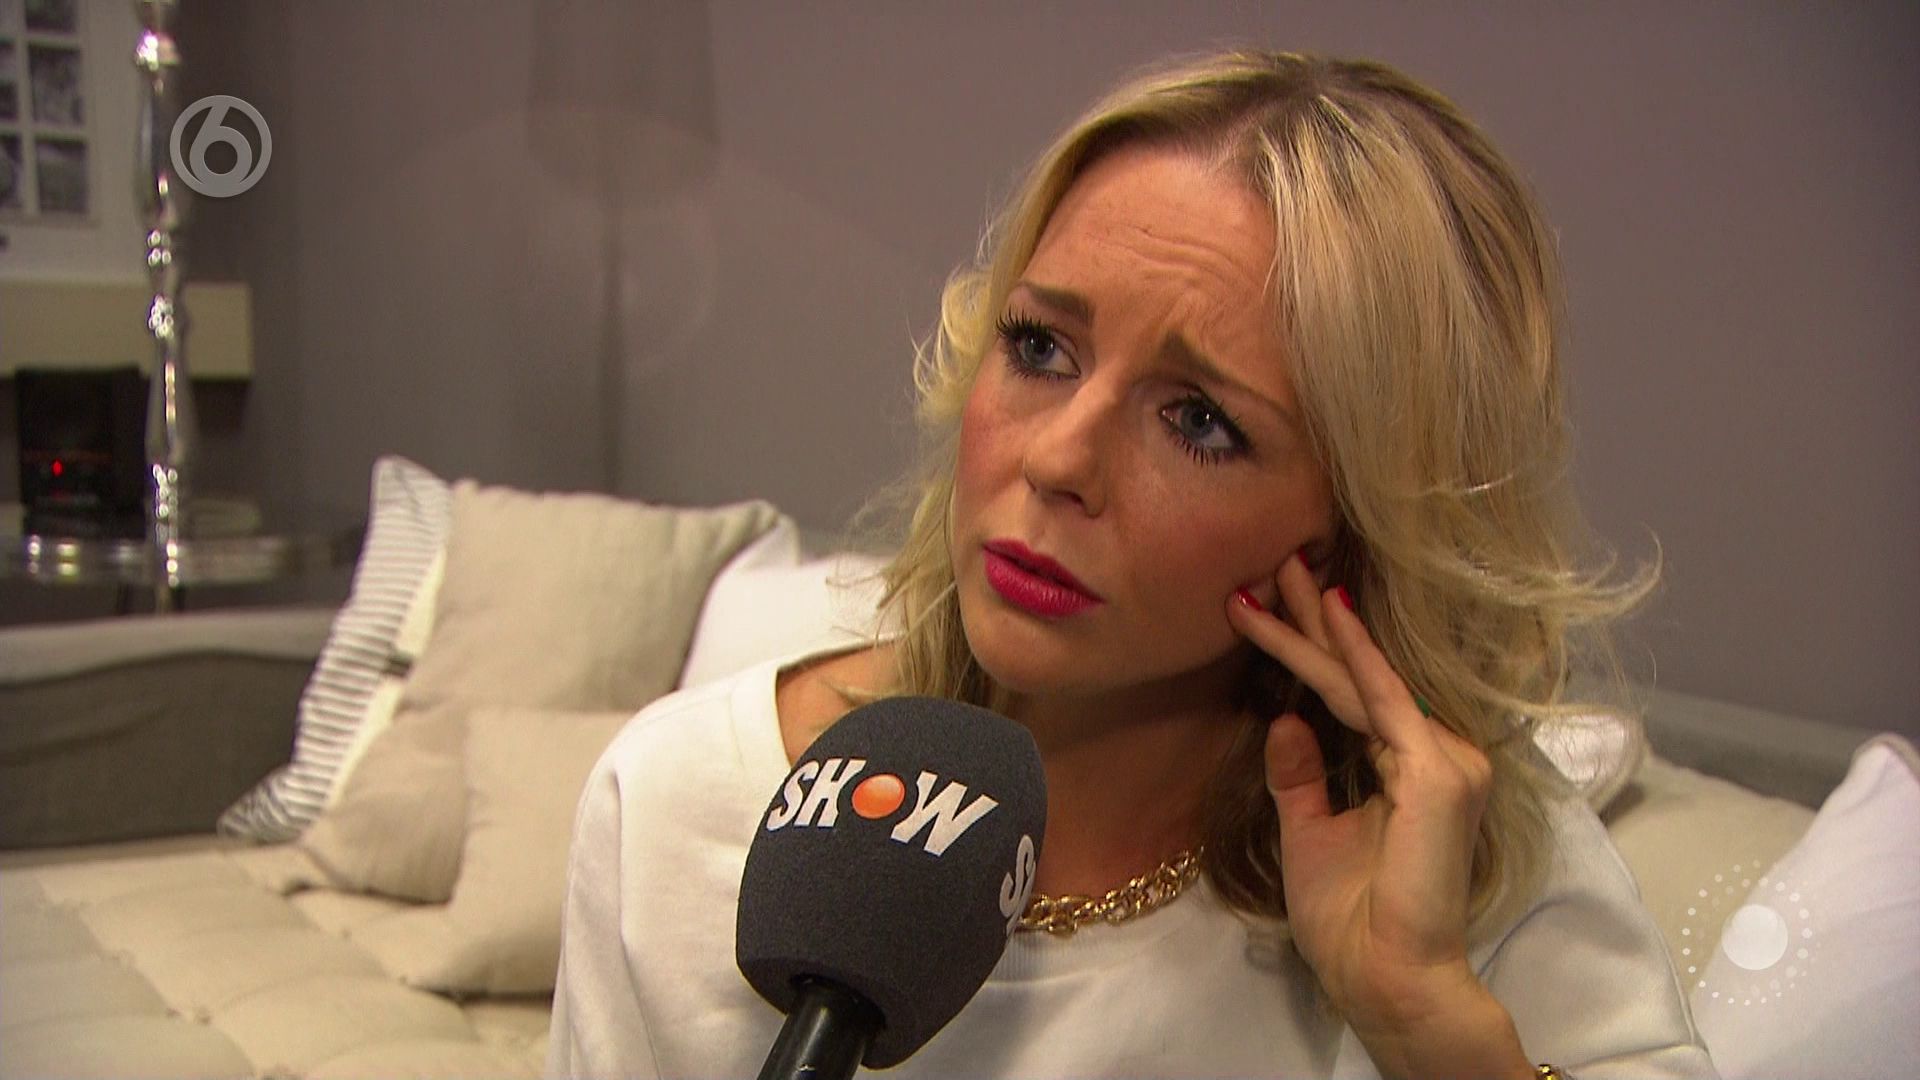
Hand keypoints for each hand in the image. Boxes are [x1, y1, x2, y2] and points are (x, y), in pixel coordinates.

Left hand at [1226, 554, 1529, 1077]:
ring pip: (1361, 681)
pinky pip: (1376, 701)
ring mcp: (1448, 760)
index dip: (1312, 649)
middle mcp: (1441, 754)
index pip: (1356, 694)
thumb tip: (1286, 719)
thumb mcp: (1310, 830)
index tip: (1267, 604)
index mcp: (1414, 768)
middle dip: (1313, 617)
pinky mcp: (1439, 772)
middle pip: (1362, 675)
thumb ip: (1301, 775)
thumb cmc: (1351, 919)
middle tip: (1276, 559)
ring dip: (1313, 628)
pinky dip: (1343, 659)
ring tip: (1275, 573)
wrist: (1383, 976)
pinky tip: (1317, 616)